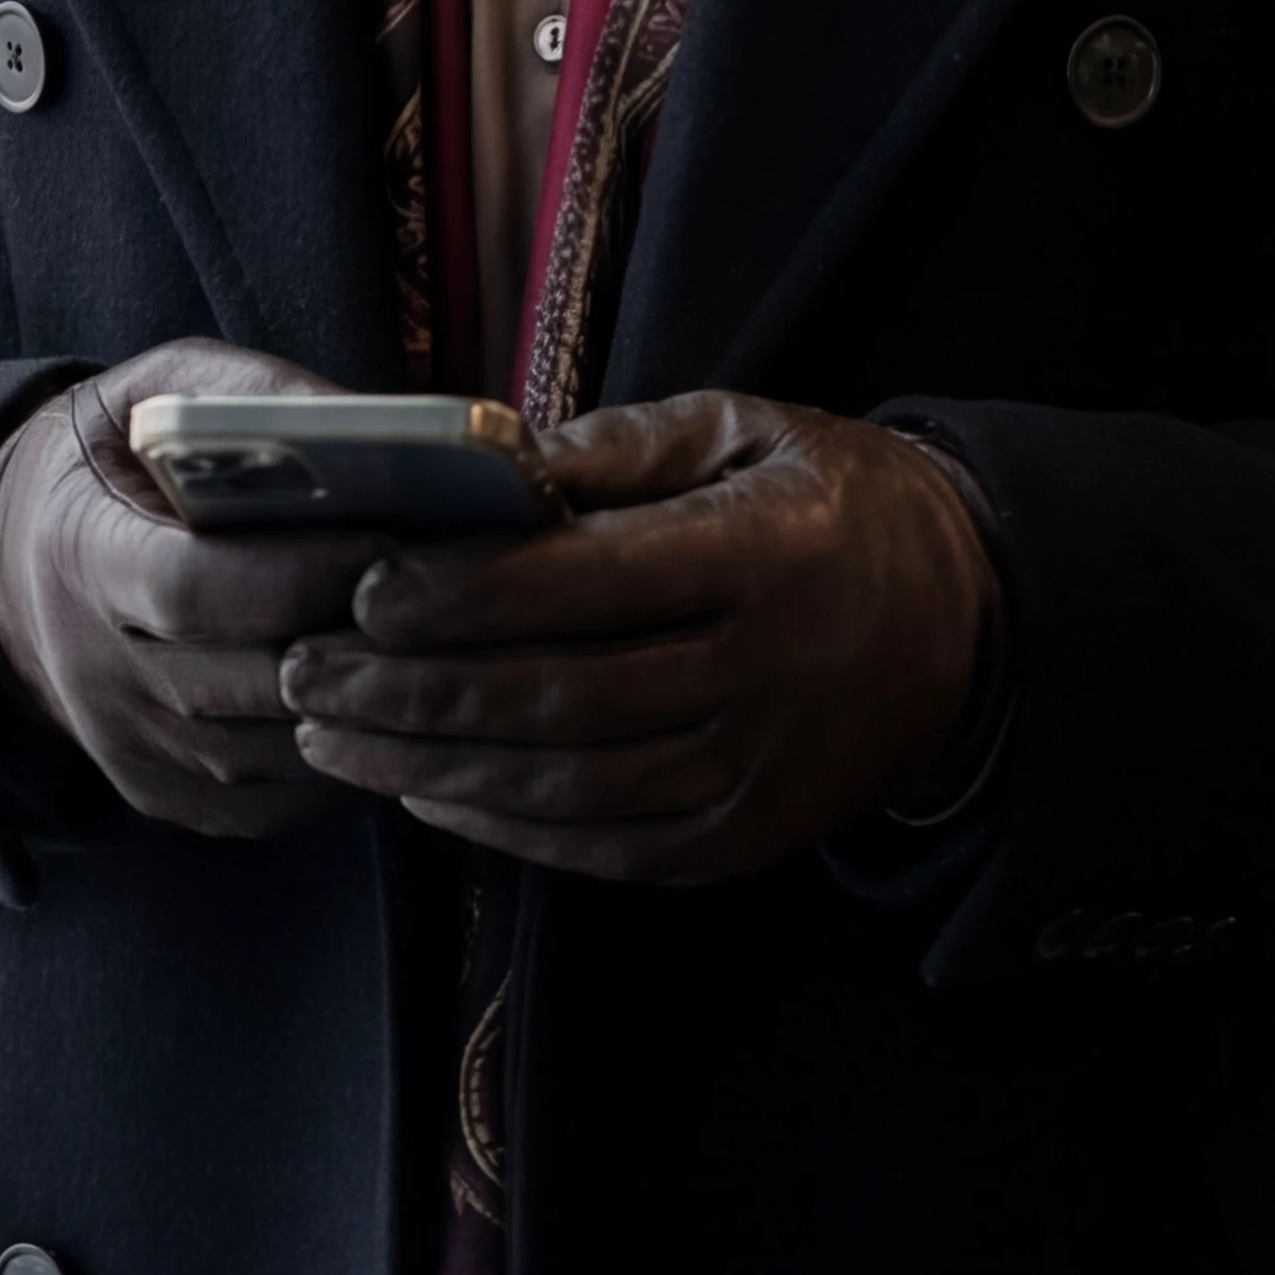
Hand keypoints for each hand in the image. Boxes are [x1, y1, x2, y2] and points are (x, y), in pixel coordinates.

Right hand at [0, 341, 390, 838]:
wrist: (10, 572)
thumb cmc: (108, 464)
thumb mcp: (153, 390)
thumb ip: (252, 396)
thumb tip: (380, 429)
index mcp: (82, 555)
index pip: (197, 588)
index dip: (303, 572)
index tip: (398, 534)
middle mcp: (99, 674)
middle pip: (260, 681)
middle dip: (369, 639)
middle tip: (459, 592)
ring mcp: (136, 754)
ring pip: (288, 751)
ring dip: (375, 701)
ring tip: (439, 639)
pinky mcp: (172, 803)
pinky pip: (289, 796)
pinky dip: (350, 748)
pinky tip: (384, 688)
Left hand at [278, 388, 1004, 883]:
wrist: (970, 620)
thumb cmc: (831, 500)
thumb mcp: (744, 428)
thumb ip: (618, 447)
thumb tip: (488, 463)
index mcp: (761, 556)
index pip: (586, 584)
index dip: (465, 594)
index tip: (364, 590)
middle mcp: (762, 677)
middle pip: (559, 698)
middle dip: (414, 691)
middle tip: (304, 674)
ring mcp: (757, 773)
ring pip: (570, 787)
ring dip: (435, 767)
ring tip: (332, 735)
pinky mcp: (748, 837)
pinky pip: (609, 847)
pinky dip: (508, 829)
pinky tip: (426, 790)